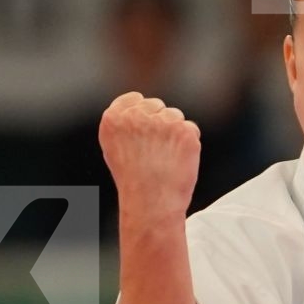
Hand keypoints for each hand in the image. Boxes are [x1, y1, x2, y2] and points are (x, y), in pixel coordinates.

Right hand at [98, 92, 200, 224]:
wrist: (151, 205)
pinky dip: (188, 143)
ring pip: (174, 116)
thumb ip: (124, 123)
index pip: (134, 99)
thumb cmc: (133, 181)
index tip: (143, 132)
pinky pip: (190, 129)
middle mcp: (135, 116)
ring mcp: (161, 121)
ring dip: (174, 133)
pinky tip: (177, 161)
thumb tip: (140, 104)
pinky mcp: (184, 130)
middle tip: (154, 153)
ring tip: (164, 159)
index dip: (142, 114)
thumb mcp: (114, 149)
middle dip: (159, 123)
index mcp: (113, 119)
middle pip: (156, 105)